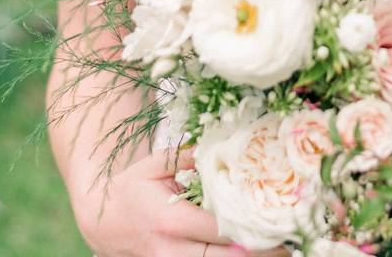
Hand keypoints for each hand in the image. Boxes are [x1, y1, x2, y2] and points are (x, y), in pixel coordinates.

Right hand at [70, 147, 287, 256]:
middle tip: (290, 246)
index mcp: (171, 220)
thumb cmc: (132, 186)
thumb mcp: (156, 164)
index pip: (221, 230)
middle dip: (259, 254)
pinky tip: (249, 253)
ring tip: (279, 253)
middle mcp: (170, 250)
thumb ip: (192, 156)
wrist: (100, 220)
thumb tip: (229, 145)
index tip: (282, 226)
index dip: (254, 231)